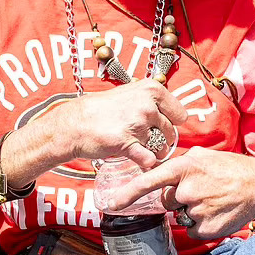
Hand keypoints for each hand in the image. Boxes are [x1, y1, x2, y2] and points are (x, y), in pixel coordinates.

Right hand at [67, 79, 187, 168]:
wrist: (75, 123)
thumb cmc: (101, 110)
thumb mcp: (130, 94)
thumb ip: (152, 101)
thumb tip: (173, 112)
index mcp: (151, 90)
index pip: (180, 114)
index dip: (172, 123)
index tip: (162, 126)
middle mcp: (147, 105)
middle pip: (171, 132)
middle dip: (163, 140)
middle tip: (146, 140)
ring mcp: (138, 124)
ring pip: (160, 147)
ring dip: (152, 151)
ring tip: (136, 147)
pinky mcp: (128, 143)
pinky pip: (149, 159)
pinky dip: (146, 164)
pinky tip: (139, 160)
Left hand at [106, 146, 254, 237]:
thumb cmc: (233, 169)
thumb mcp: (206, 155)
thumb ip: (183, 160)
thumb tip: (166, 167)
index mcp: (185, 167)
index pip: (150, 181)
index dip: (129, 193)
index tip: (111, 203)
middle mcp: (187, 189)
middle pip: (168, 201)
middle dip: (179, 198)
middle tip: (203, 190)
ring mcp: (197, 211)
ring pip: (182, 215)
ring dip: (193, 210)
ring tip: (214, 200)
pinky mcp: (206, 229)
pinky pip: (193, 229)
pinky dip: (202, 224)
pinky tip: (217, 212)